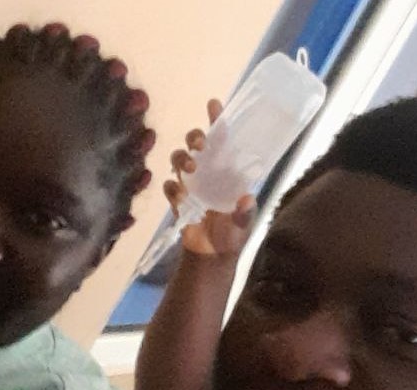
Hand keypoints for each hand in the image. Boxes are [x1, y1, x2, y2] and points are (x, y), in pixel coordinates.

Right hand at [165, 99, 256, 256]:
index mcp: (227, 170)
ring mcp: (191, 184)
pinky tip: (180, 197)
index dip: (218, 120)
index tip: (214, 104)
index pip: (223, 139)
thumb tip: (247, 199)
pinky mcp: (178, 200)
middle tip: (201, 146)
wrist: (212, 257)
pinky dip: (173, 189)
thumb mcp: (244, 225)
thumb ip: (245, 213)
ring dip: (182, 158)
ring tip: (190, 169)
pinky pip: (169, 186)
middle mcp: (208, 171)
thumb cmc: (233, 236)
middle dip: (195, 137)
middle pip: (196, 142)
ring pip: (179, 158)